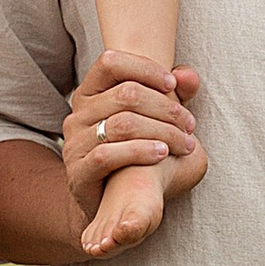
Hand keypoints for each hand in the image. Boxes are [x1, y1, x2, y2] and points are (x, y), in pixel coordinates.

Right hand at [61, 46, 206, 238]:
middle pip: (125, 94)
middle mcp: (77, 113)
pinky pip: (108, 155)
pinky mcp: (78, 172)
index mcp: (90, 93)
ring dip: (163, 132)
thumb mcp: (156, 119)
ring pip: (122, 124)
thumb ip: (173, 94)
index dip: (145, 68)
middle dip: (166, 107)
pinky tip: (163, 154)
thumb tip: (188, 75)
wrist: (112, 203)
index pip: (110, 62)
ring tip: (185, 143)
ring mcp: (74, 143)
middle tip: (190, 124)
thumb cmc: (136, 153)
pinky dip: (141, 151)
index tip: (173, 85)